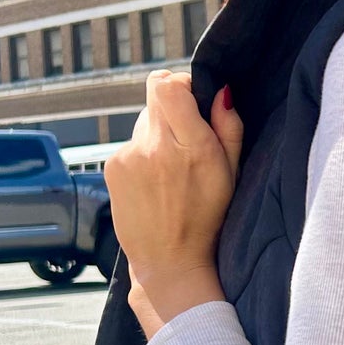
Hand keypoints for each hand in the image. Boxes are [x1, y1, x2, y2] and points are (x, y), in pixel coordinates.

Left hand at [105, 72, 243, 337]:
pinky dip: (143, 155)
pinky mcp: (112, 167)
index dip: (180, 83)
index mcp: (191, 146)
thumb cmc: (207, 218)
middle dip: (173, 110)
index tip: (192, 100)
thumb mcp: (231, 173)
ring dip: (158, 135)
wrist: (168, 261)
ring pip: (144, 122)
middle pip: (156, 97)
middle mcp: (155, 146)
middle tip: (186, 140)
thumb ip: (228, 126)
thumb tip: (221, 90)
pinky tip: (154, 182)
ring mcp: (129, 156)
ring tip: (170, 171)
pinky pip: (131, 144)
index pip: (167, 84)